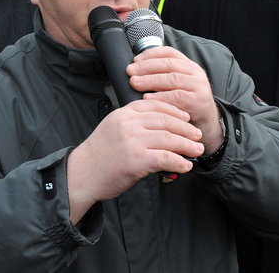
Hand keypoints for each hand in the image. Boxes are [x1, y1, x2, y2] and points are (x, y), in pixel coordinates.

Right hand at [66, 99, 203, 222]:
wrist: (81, 174)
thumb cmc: (99, 155)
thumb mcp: (114, 128)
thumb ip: (135, 122)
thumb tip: (163, 126)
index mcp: (124, 113)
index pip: (156, 105)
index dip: (175, 111)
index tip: (186, 118)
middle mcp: (129, 123)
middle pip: (167, 121)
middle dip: (186, 128)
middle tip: (197, 135)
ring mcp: (133, 141)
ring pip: (169, 138)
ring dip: (187, 145)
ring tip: (197, 150)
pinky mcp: (136, 160)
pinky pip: (166, 158)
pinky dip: (179, 161)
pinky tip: (186, 165)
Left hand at [127, 46, 223, 154]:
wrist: (205, 121)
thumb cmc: (185, 102)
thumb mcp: (177, 85)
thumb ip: (161, 75)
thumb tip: (135, 70)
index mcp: (188, 65)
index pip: (169, 52)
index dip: (151, 54)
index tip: (135, 59)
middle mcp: (195, 73)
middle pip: (168, 65)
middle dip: (147, 67)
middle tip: (131, 71)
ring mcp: (198, 86)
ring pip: (172, 79)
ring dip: (151, 80)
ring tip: (135, 83)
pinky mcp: (198, 101)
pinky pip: (177, 97)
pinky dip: (160, 97)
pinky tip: (147, 98)